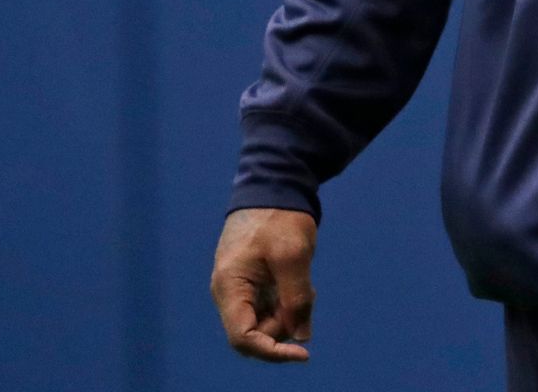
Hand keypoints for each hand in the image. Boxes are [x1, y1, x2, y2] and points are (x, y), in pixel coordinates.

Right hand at [211, 207, 317, 362]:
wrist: (273, 186)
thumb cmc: (279, 218)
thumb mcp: (293, 257)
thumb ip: (296, 298)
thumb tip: (302, 336)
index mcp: (230, 288)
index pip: (243, 338)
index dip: (272, 351)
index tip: (304, 352)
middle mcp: (229, 293)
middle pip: (256, 332)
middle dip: (285, 325)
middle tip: (309, 296)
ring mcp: (239, 287)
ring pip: (265, 319)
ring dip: (289, 312)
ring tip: (306, 285)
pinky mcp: (251, 281)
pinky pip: (268, 305)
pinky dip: (287, 301)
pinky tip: (300, 281)